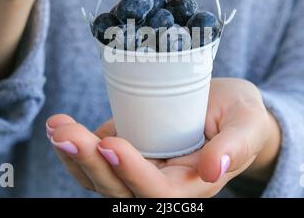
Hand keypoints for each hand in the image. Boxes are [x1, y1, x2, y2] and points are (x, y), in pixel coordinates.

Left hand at [46, 78, 280, 196]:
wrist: (226, 112)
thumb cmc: (241, 118)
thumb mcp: (246, 125)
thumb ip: (235, 146)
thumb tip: (213, 170)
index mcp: (193, 186)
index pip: (157, 191)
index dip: (131, 172)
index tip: (110, 143)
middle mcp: (162, 186)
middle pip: (120, 191)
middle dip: (90, 163)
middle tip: (66, 131)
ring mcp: (141, 172)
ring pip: (101, 181)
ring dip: (75, 157)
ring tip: (57, 126)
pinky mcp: (128, 157)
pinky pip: (96, 165)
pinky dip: (76, 150)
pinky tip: (62, 127)